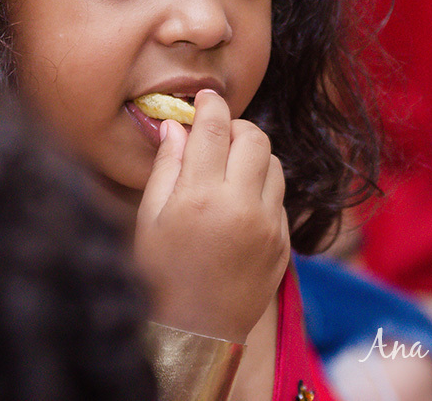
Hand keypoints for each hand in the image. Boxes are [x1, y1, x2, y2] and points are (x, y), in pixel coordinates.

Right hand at [135, 89, 289, 342]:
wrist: (195, 332)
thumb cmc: (160, 274)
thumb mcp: (149, 218)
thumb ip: (167, 166)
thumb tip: (176, 126)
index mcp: (200, 198)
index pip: (214, 129)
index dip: (210, 106)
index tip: (204, 99)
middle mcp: (240, 207)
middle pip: (255, 138)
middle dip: (236, 127)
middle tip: (216, 134)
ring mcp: (268, 225)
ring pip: (274, 163)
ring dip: (253, 155)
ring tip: (228, 168)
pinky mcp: (282, 242)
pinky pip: (280, 196)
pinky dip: (262, 186)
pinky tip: (238, 200)